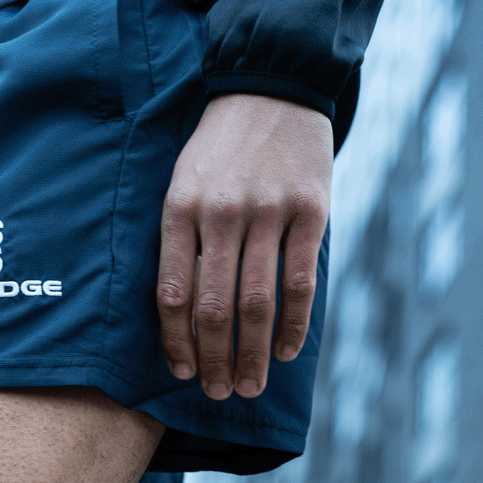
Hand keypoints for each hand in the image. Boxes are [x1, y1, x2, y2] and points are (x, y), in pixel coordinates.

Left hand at [157, 93, 331, 399]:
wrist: (270, 88)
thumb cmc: (219, 149)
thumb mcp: (182, 182)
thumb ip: (181, 241)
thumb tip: (181, 315)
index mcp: (180, 209)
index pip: (173, 293)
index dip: (176, 342)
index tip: (182, 373)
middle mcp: (221, 213)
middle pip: (216, 308)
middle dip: (216, 360)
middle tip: (220, 394)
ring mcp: (267, 213)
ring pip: (258, 303)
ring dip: (253, 354)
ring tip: (250, 385)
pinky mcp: (309, 211)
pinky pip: (299, 282)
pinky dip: (293, 325)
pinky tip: (285, 351)